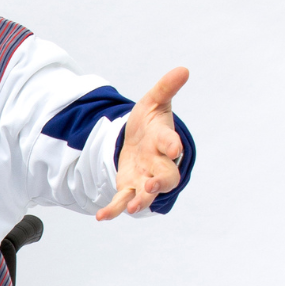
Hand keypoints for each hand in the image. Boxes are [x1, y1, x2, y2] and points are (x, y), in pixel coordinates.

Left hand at [96, 67, 188, 220]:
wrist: (140, 141)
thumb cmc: (150, 122)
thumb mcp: (153, 102)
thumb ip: (165, 88)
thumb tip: (183, 69)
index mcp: (164, 140)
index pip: (171, 142)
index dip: (173, 145)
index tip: (175, 148)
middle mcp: (158, 163)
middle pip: (165, 176)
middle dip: (160, 181)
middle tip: (153, 184)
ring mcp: (144, 178)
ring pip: (146, 194)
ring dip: (141, 201)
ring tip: (133, 208)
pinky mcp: (129, 187)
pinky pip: (122, 201)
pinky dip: (113, 210)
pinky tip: (101, 216)